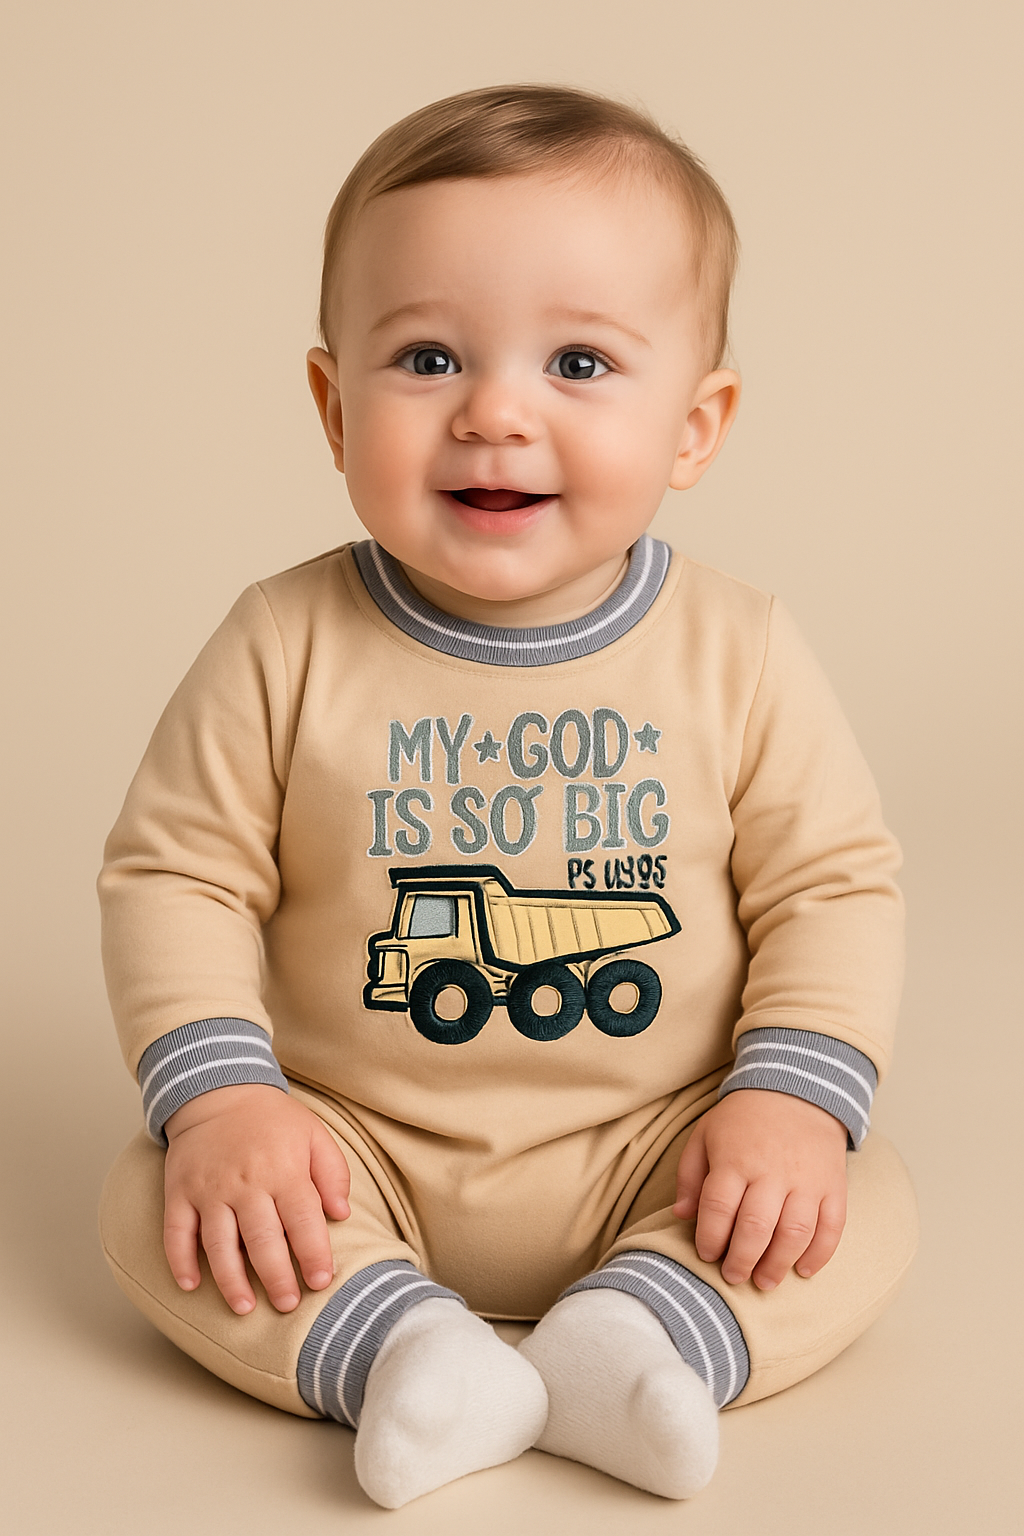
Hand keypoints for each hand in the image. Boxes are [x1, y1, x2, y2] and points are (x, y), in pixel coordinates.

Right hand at [163, 1084, 350, 1314]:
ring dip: (231, 1280)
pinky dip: (180, 1261)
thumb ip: (333, 1174)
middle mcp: (246, 1182)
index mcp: (283, 1169)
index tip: (321, 1282)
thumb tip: (342, 1215)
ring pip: (218, 1244)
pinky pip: (176, 1232)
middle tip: (287, 1305)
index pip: (303, 1220)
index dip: (313, 1254)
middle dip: (276, 1277)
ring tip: (245, 1307)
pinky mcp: (180, 1192)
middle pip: (262, 1239)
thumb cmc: (272, 1121)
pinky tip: (190, 1285)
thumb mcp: (314, 1134)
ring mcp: (209, 1189)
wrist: (218, 1091)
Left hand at [673, 1089, 847, 1290]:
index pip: (718, 1208)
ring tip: (764, 1282)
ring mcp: (806, 1180)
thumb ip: (690, 1176)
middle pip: (755, 1228)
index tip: (707, 1254)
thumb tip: (681, 1216)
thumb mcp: (705, 1135)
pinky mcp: (833, 1186)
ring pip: (794, 1233)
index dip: (709, 1239)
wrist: (798, 1090)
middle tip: (733, 1277)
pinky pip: (831, 1227)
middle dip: (741, 1261)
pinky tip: (803, 1270)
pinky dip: (819, 1254)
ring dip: (778, 1265)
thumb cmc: (744, 1120)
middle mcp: (771, 1172)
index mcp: (734, 1160)